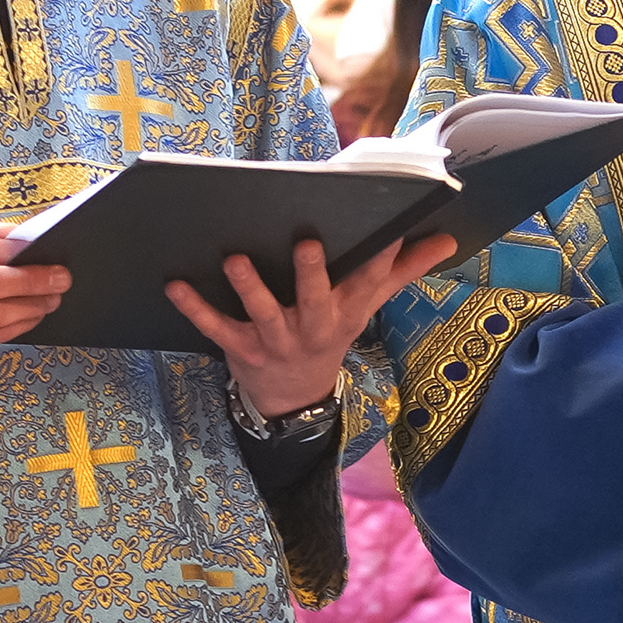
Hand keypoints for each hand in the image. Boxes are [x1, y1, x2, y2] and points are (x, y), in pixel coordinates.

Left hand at [163, 231, 458, 424]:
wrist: (293, 396)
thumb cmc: (330, 332)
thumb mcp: (366, 304)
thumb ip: (404, 269)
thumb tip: (448, 239)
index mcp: (346, 310)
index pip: (370, 280)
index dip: (381, 255)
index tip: (387, 226)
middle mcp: (315, 326)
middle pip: (317, 299)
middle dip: (312, 273)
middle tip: (305, 241)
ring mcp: (277, 340)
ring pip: (265, 312)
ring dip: (249, 287)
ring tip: (235, 258)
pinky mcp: (242, 349)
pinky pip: (217, 328)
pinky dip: (194, 307)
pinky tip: (174, 284)